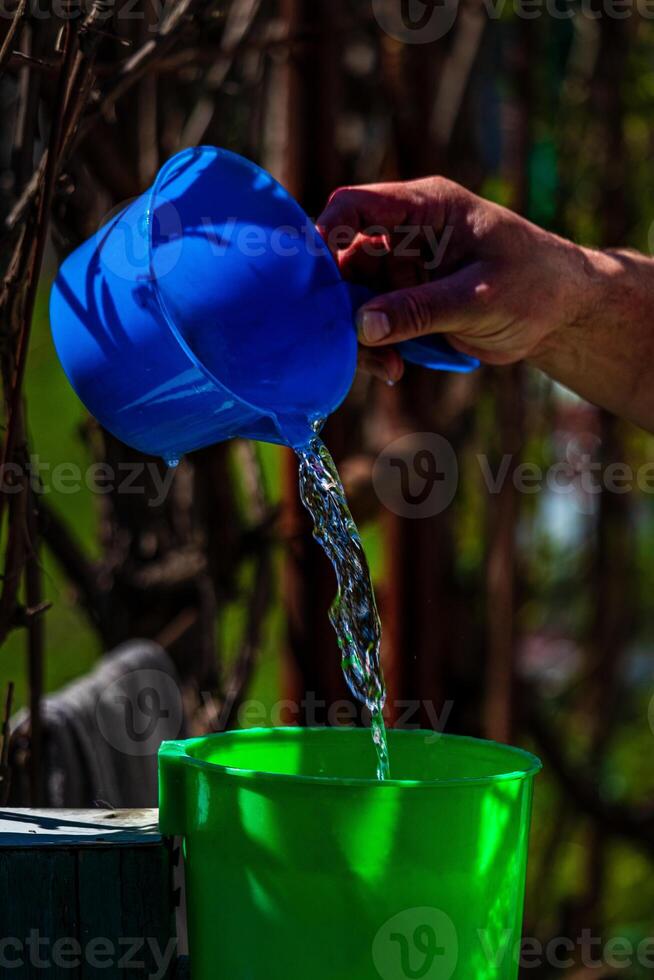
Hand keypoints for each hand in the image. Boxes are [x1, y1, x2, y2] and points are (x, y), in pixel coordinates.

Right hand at [317, 178, 586, 383]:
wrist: (562, 315)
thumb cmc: (534, 285)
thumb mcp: (478, 298)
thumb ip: (419, 310)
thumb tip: (362, 327)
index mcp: (425, 209)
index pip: (356, 206)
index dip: (325, 234)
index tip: (308, 277)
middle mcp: (405, 237)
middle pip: (345, 261)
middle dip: (341, 304)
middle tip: (344, 342)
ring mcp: (403, 272)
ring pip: (354, 301)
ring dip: (359, 337)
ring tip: (385, 368)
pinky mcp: (405, 306)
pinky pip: (372, 326)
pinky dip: (376, 350)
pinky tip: (393, 371)